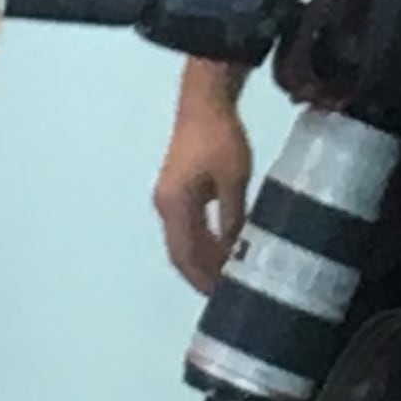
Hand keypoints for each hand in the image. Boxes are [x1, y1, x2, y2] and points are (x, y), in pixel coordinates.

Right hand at [153, 88, 253, 290]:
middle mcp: (164, 206)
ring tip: (224, 278)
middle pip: (179, 253)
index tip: (220, 296)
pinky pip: (184, 228)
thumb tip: (235, 249)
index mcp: (175, 205)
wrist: (204, 103)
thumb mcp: (233, 180)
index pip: (185, 254)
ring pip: (180, 241)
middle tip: (223, 294)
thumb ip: (232, 217)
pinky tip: (220, 249)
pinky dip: (199, 243)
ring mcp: (166, 198)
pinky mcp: (174, 190)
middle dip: (199, 275)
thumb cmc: (221, 139)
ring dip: (199, 260)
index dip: (201, 278)